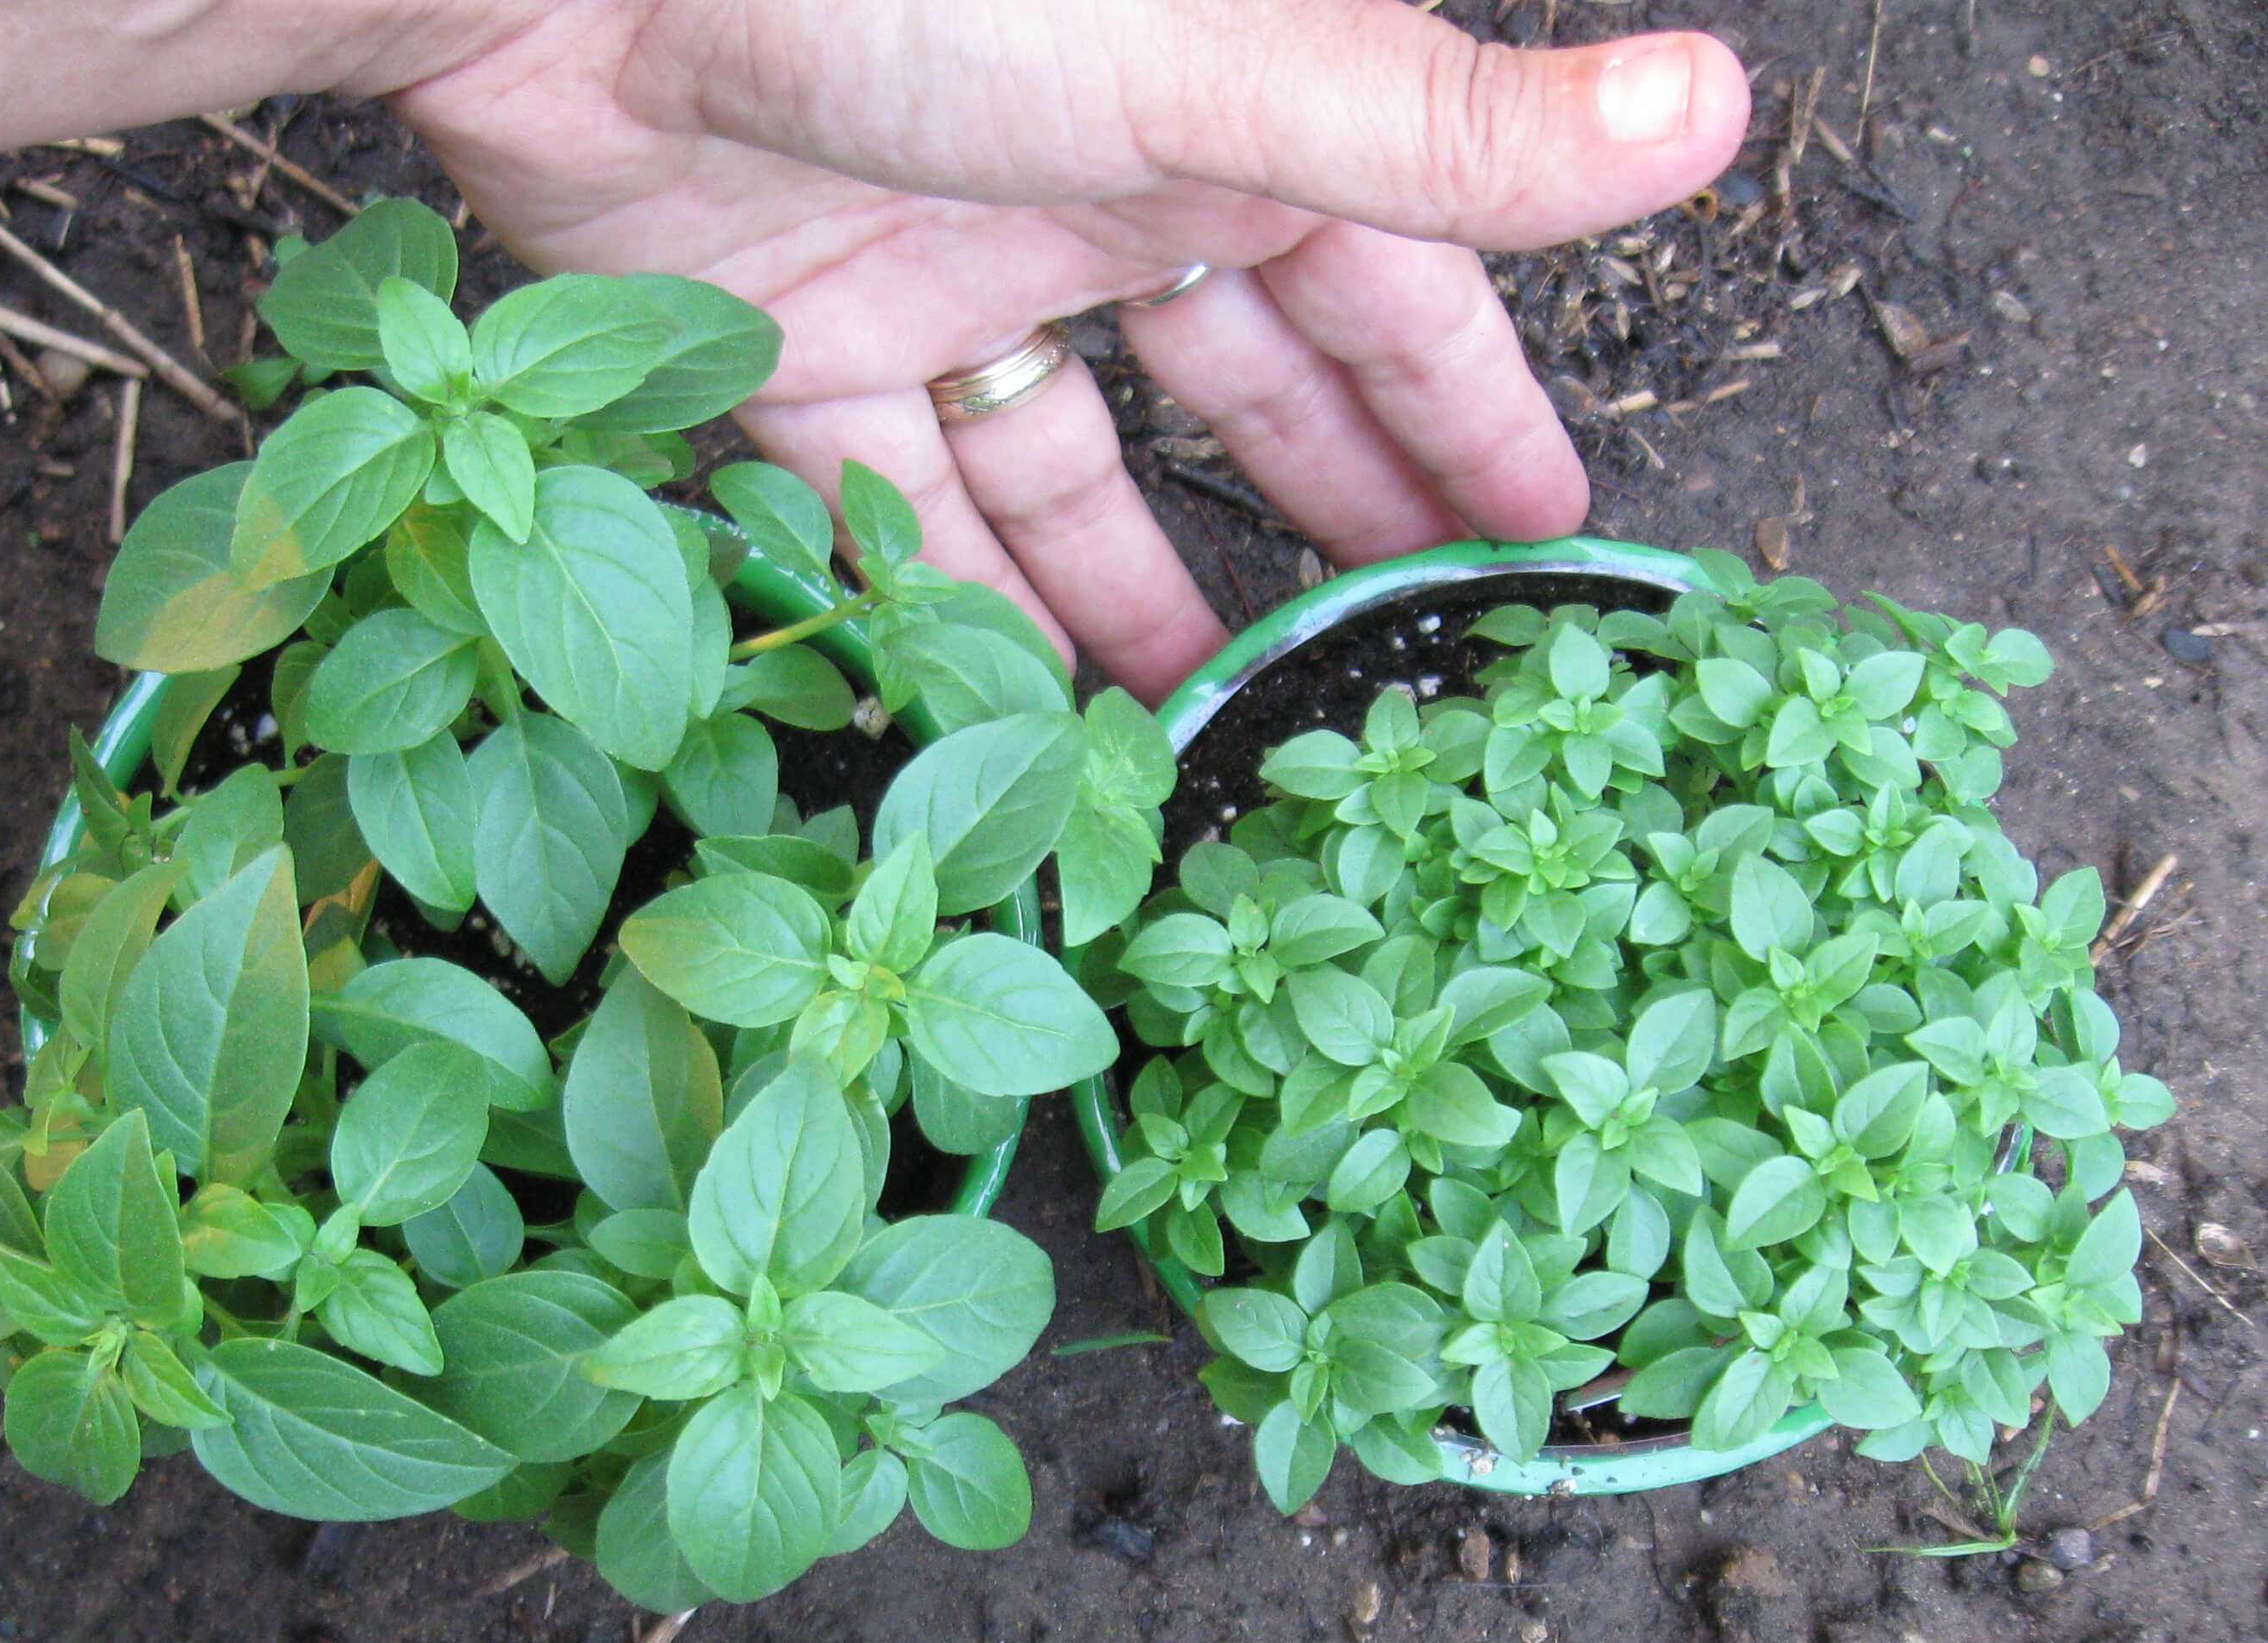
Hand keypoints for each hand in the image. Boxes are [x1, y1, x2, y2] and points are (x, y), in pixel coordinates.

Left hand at [392, 0, 1747, 692]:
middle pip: (1238, 386)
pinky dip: (950, 600)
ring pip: (1067, 468)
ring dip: (1134, 589)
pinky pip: (896, 505)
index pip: (1391, 286)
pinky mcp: (794, 350)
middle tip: (1385, 645)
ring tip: (1207, 718)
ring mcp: (942, 275)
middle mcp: (1093, 192)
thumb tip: (1707, 108)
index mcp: (1223, 117)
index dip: (1466, 408)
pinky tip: (1004, 702)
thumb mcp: (1216, 64)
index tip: (1532, 526)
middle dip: (1318, 510)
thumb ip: (1437, 136)